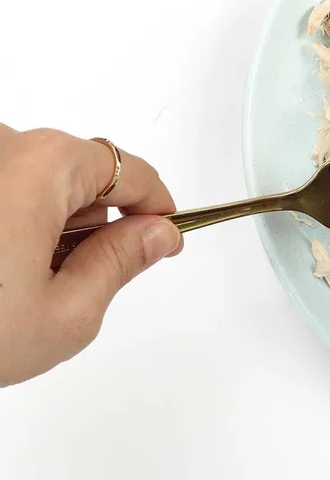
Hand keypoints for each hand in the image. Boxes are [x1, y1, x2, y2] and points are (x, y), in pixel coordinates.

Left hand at [0, 125, 180, 385]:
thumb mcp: (65, 315)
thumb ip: (122, 263)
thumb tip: (154, 235)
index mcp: (44, 165)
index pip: (129, 170)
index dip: (157, 205)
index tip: (163, 231)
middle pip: (75, 170)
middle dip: (89, 218)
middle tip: (76, 281)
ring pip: (27, 178)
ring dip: (38, 221)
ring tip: (13, 287)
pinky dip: (0, 218)